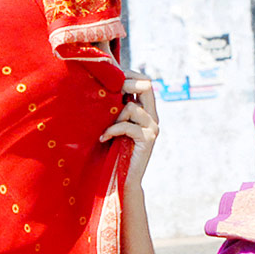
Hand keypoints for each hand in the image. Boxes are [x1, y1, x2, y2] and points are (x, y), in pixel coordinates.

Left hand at [100, 72, 158, 186]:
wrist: (121, 179)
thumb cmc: (112, 152)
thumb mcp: (114, 125)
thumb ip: (115, 109)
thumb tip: (101, 87)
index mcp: (146, 110)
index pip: (144, 82)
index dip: (130, 75)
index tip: (113, 73)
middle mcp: (153, 116)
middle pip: (146, 86)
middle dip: (126, 84)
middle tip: (108, 91)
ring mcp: (153, 127)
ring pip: (132, 107)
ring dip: (114, 117)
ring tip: (105, 131)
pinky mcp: (148, 138)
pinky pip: (127, 125)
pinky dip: (112, 130)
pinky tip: (103, 138)